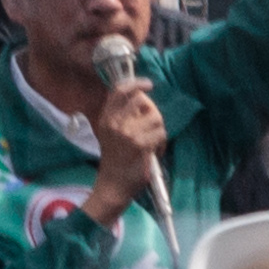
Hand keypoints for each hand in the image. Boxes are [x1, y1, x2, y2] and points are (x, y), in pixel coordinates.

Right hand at [83, 70, 171, 223]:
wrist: (112, 185)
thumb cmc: (114, 159)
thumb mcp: (109, 133)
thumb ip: (120, 115)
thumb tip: (142, 98)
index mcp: (106, 118)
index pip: (118, 90)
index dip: (135, 83)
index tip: (148, 84)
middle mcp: (115, 123)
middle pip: (142, 100)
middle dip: (153, 109)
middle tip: (153, 123)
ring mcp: (128, 134)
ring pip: (156, 118)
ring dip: (159, 129)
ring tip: (155, 141)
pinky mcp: (141, 145)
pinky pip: (161, 134)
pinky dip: (162, 142)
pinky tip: (156, 151)